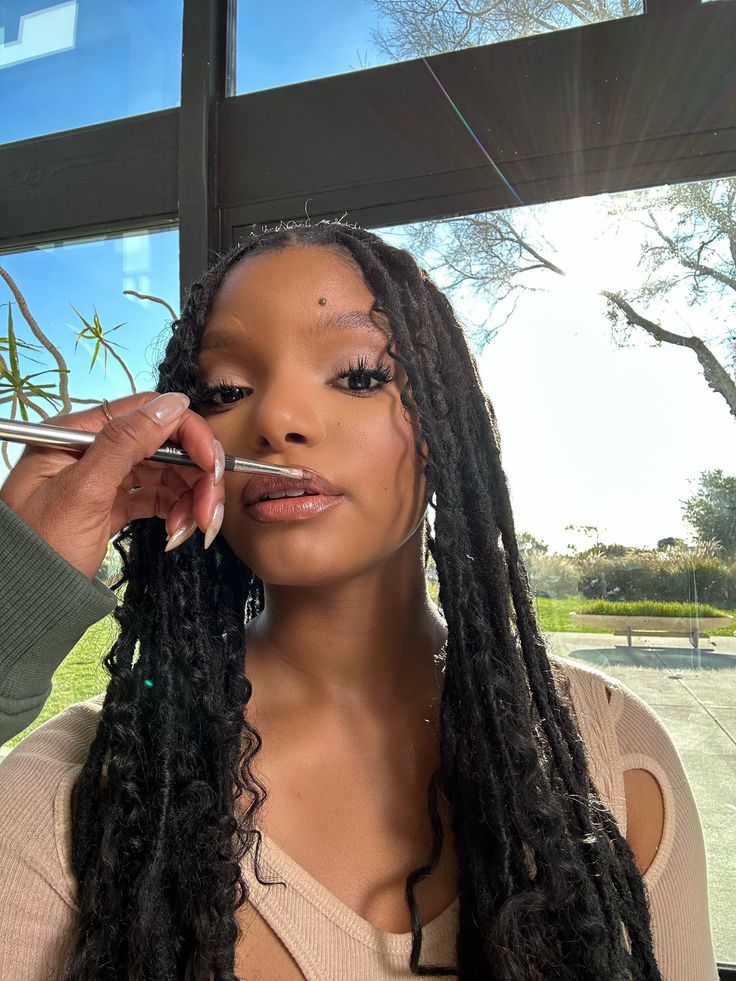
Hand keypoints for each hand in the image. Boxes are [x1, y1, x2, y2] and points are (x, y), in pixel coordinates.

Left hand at [0, 392, 225, 580]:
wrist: (24, 603)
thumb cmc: (39, 548)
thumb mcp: (82, 492)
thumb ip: (125, 443)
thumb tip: (173, 403)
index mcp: (78, 433)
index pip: (148, 413)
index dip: (189, 435)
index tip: (212, 466)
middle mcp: (94, 450)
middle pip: (165, 446)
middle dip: (196, 477)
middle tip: (208, 513)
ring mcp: (105, 479)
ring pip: (167, 474)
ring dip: (190, 501)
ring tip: (189, 533)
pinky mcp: (114, 506)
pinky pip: (157, 499)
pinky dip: (175, 514)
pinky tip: (176, 535)